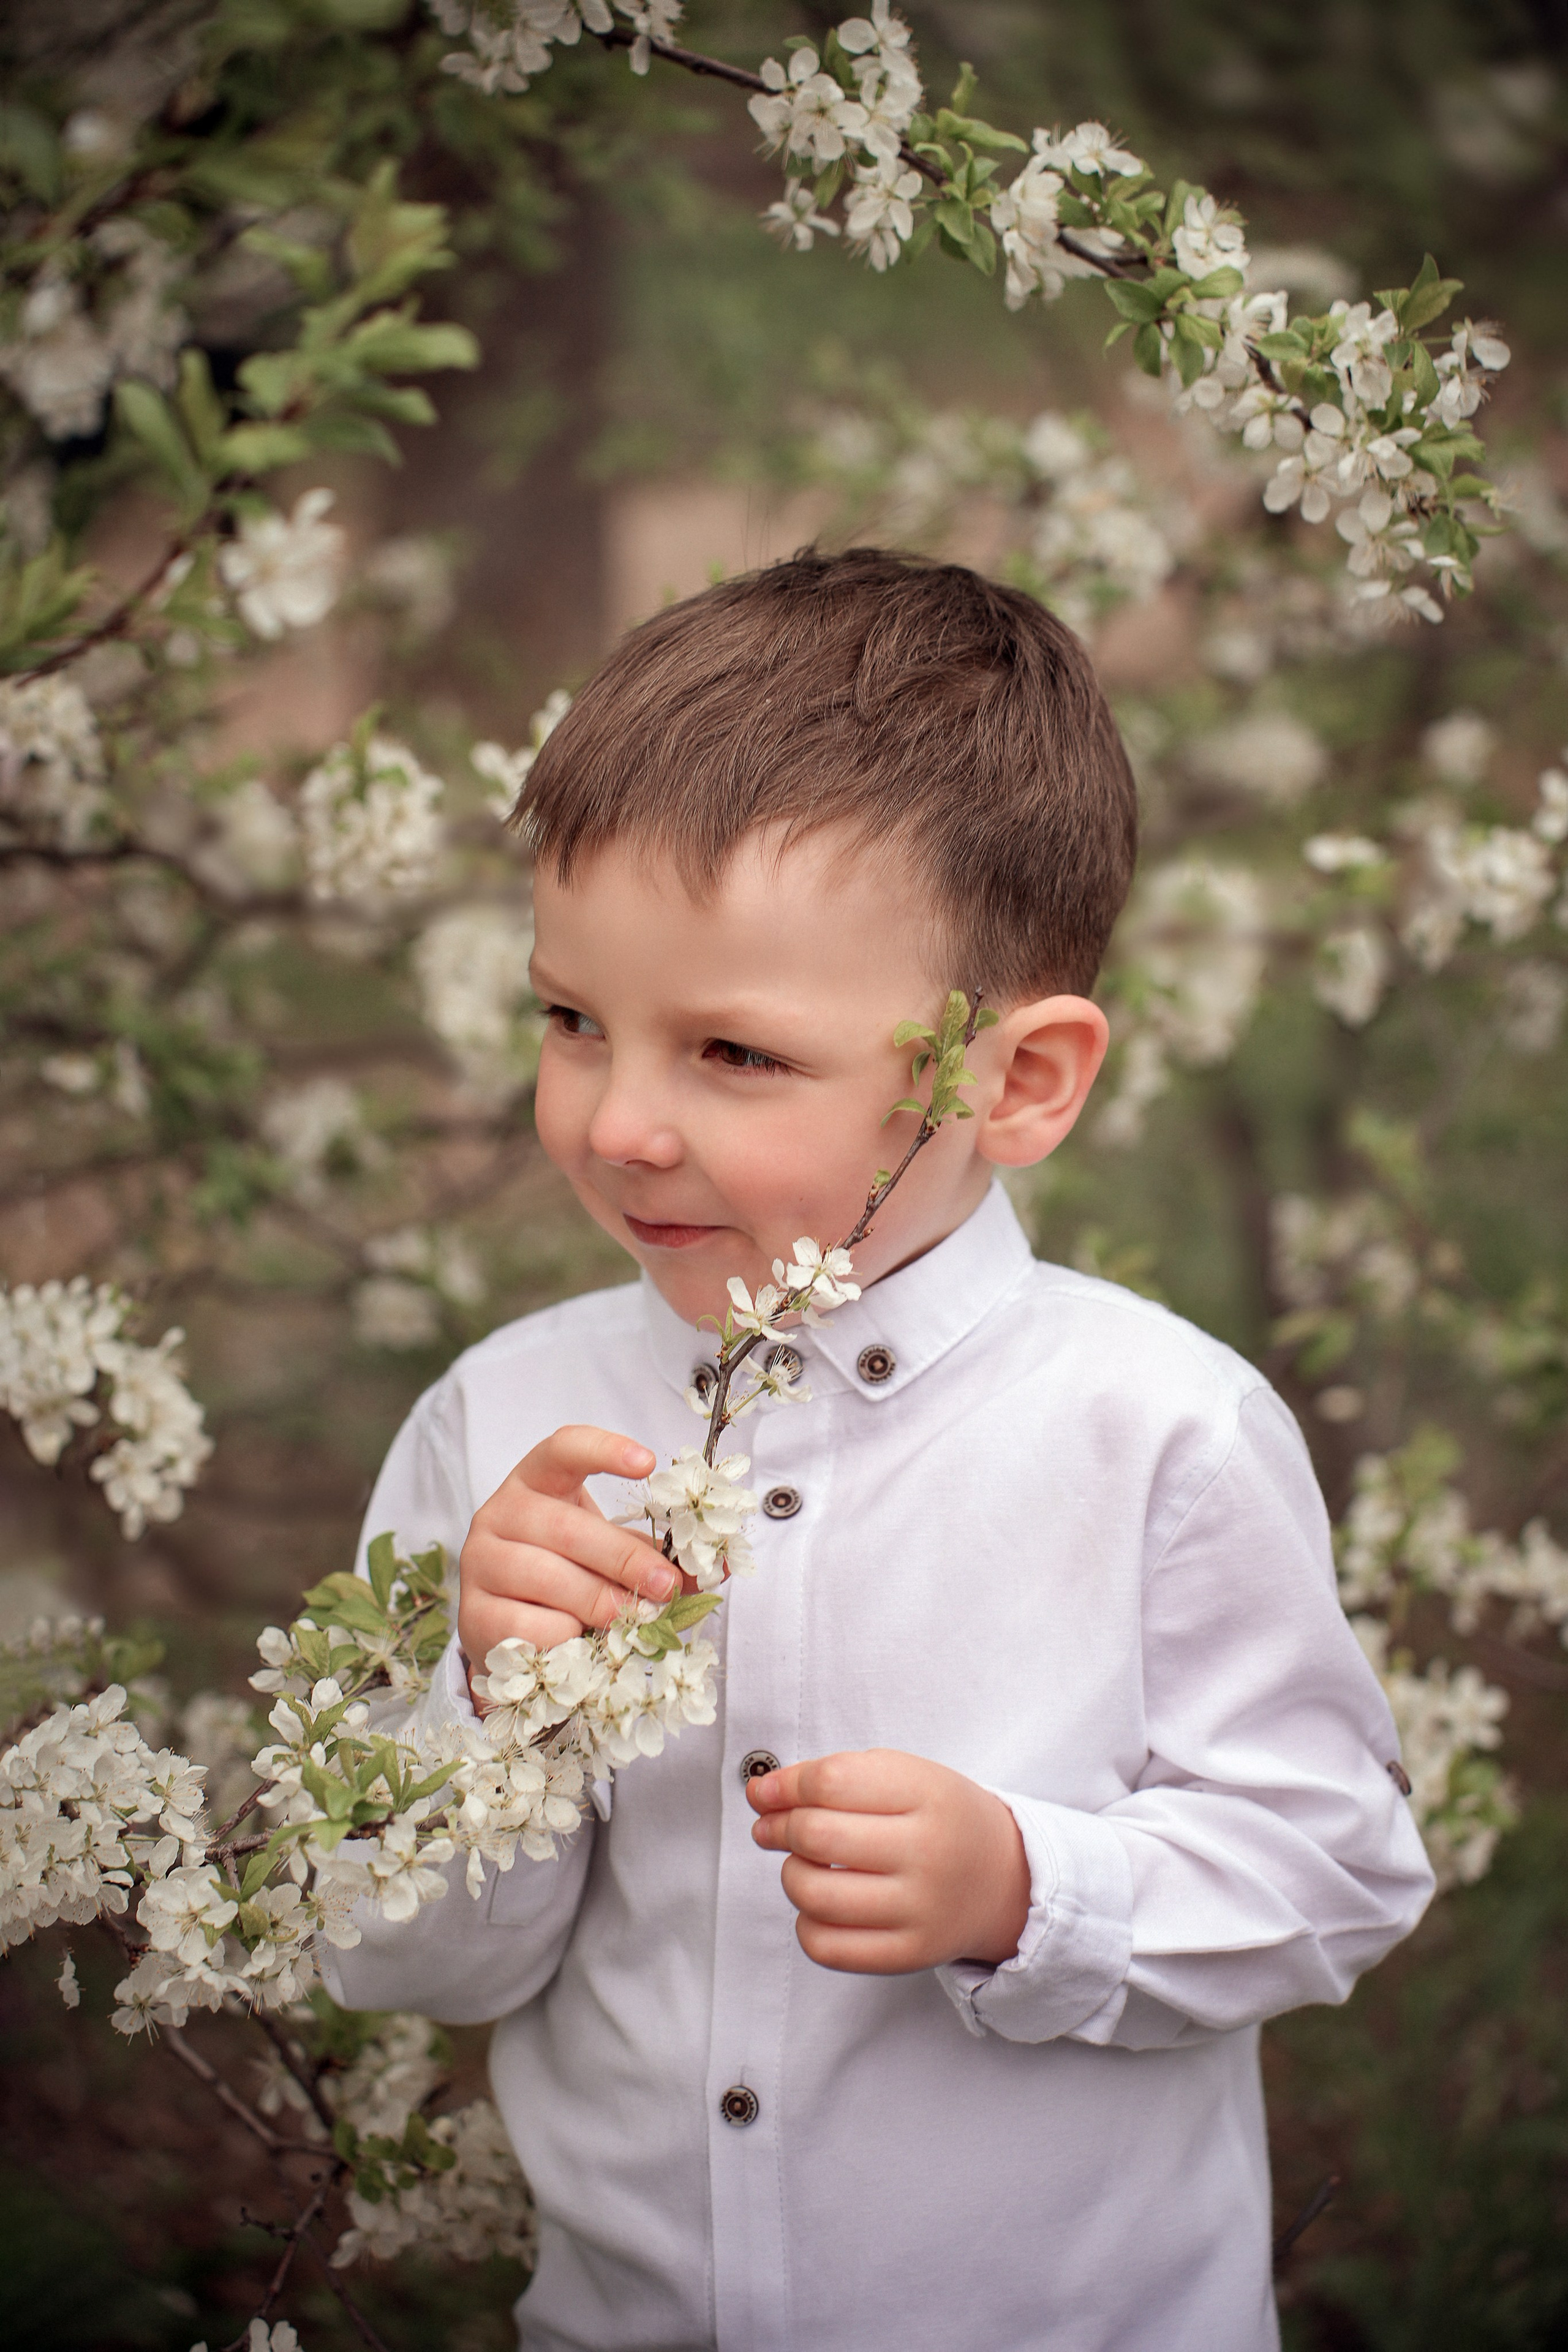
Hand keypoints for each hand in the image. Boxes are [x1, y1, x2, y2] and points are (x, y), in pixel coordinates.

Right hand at [458, 1425, 676, 1688]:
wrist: (509, 1629)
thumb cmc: (569, 1578)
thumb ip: (658, 1556)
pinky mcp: (472, 1613)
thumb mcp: (610, 1556)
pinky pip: (528, 1625)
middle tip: (664, 1585)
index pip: (563, 1447)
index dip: (604, 1449)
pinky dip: (564, 1636)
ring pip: (547, 1577)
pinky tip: (577, 1639)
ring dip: (599, 1601)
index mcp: (537, 1482)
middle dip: (625, 1558)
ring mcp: (480, 1562)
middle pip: (568, 1527)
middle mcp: (499, 1512)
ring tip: (628, 1618)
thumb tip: (719, 1564)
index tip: (648, 1462)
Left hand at [746, 1748, 1030, 1974]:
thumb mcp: (903, 1775)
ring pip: (814, 1895)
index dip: (784, 1785)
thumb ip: (832, 1776)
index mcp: (928, 1794)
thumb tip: (760, 1794)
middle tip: (773, 1827)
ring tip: (804, 1866)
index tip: (765, 1792)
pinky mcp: (908, 1955)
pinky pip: (826, 1946)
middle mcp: (928, 1853)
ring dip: (790, 1875)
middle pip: (817, 1836)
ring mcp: (920, 1910)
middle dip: (778, 1828)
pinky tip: (821, 1906)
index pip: (832, 1782)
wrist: (1003, 1879)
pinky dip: (806, 1923)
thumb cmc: (938, 1819)